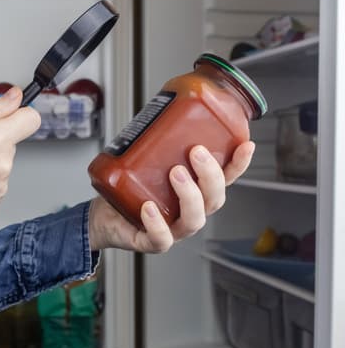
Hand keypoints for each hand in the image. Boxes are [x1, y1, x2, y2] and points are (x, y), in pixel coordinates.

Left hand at [88, 142, 254, 252]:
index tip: (246, 144)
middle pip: (214, 199)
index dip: (239, 165)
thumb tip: (164, 106)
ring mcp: (173, 229)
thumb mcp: (146, 159)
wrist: (102, 214)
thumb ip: (160, 139)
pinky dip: (157, 224)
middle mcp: (189, 212)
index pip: (225, 179)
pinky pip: (161, 239)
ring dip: (189, 195)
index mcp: (195, 192)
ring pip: (193, 220)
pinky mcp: (150, 241)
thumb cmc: (129, 187)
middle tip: (195, 152)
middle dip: (210, 175)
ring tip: (175, 172)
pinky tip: (148, 207)